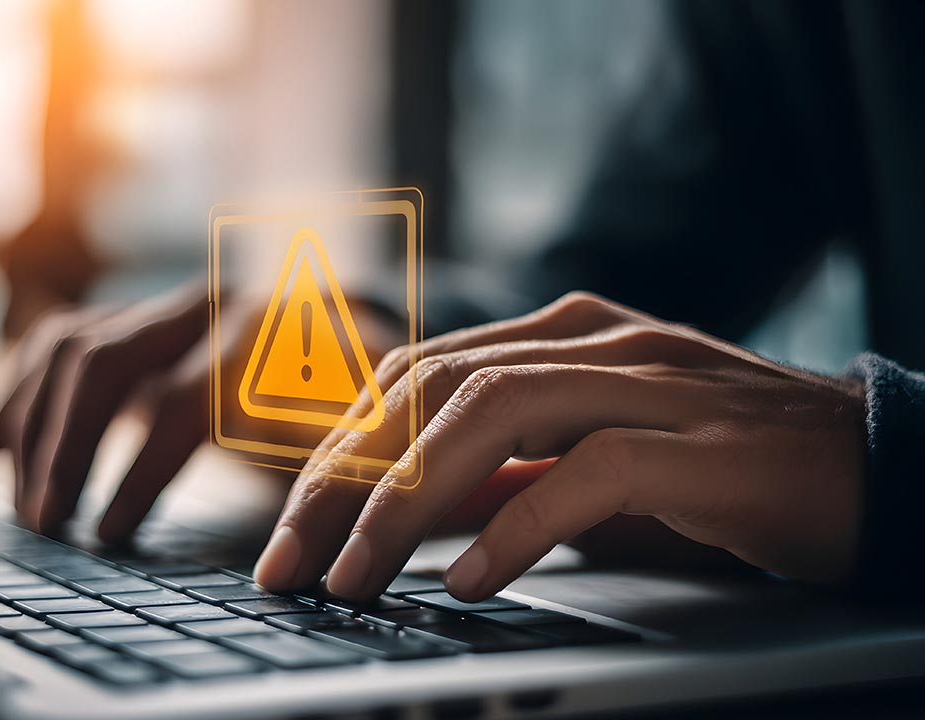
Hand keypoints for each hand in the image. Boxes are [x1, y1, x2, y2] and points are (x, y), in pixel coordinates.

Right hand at [0, 280, 395, 539]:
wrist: (345, 337)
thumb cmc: (352, 400)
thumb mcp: (360, 425)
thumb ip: (340, 448)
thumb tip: (317, 492)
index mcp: (258, 333)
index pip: (177, 399)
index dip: (137, 473)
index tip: (107, 537)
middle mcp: (197, 307)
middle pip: (102, 362)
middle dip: (66, 448)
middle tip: (49, 524)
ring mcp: (156, 309)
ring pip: (67, 348)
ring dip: (33, 428)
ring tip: (28, 509)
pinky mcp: (128, 324)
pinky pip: (53, 344)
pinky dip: (15, 393)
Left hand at [254, 292, 866, 600]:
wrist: (870, 465)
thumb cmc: (720, 468)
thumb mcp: (591, 459)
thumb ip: (508, 467)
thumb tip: (408, 509)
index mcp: (558, 334)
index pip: (413, 375)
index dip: (338, 448)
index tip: (291, 527)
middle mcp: (591, 340)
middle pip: (428, 389)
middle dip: (342, 479)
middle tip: (289, 561)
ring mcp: (647, 382)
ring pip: (488, 415)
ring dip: (403, 502)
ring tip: (353, 577)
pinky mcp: (699, 443)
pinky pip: (587, 473)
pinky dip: (517, 524)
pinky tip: (470, 579)